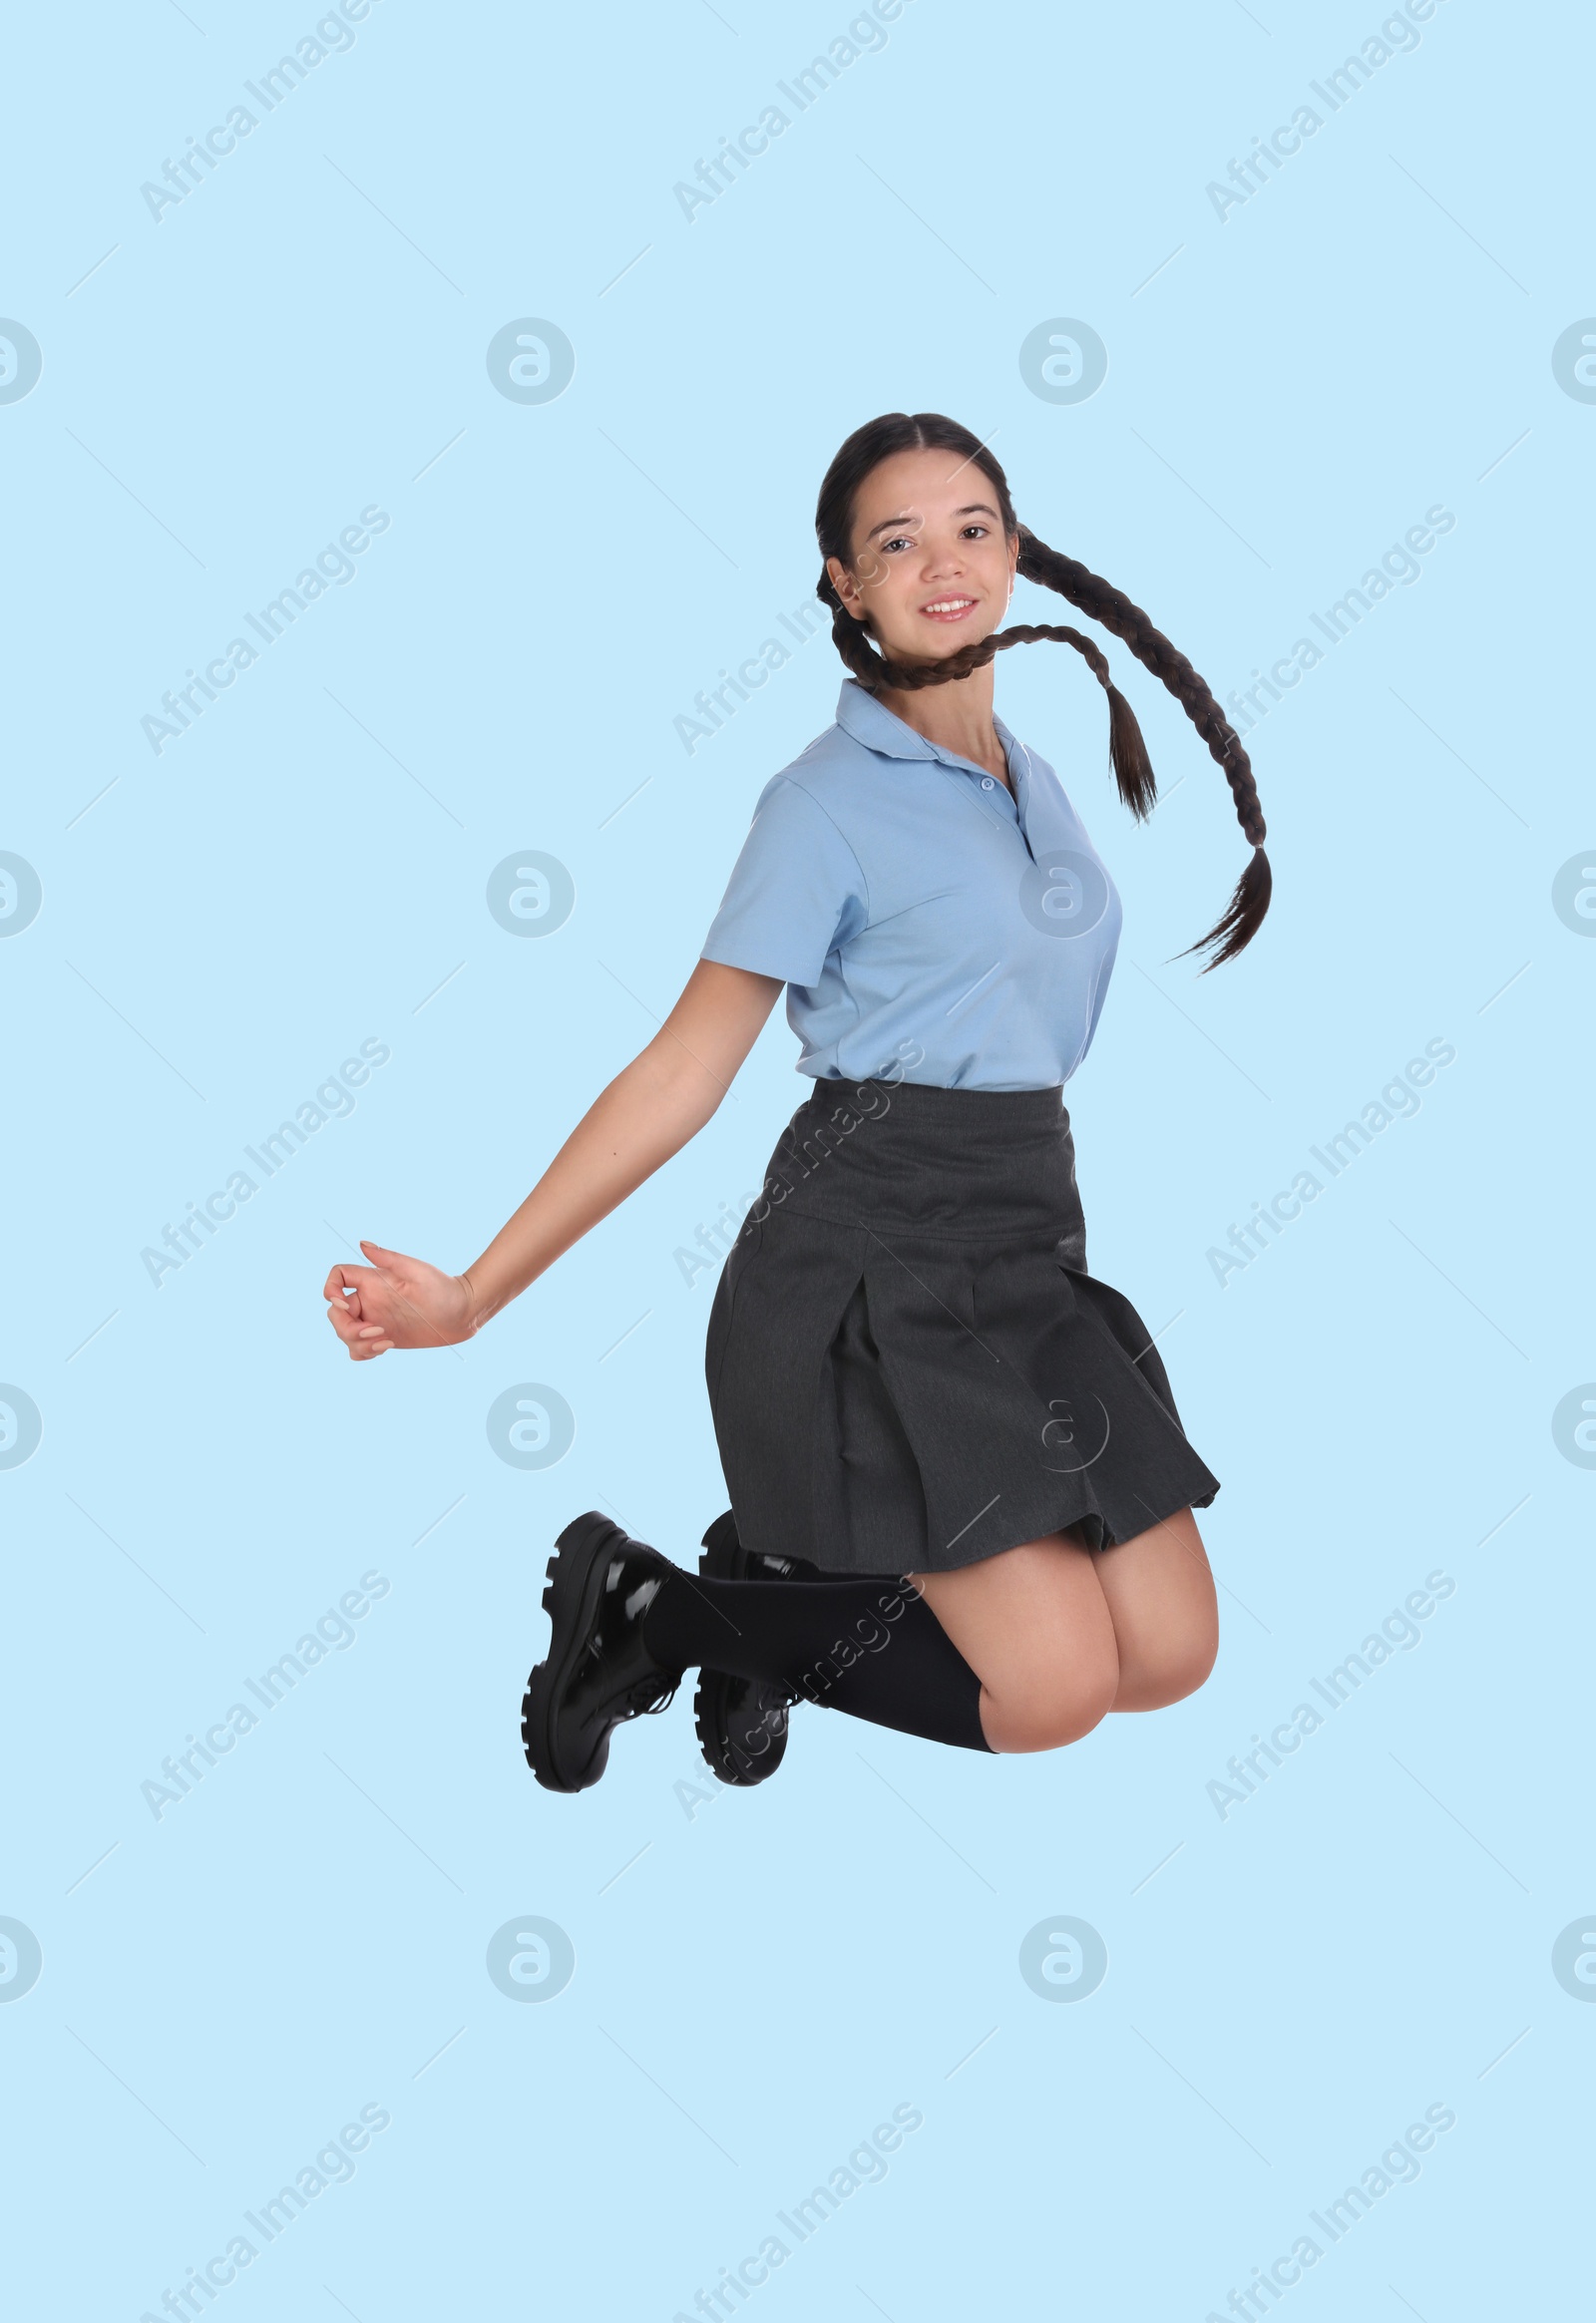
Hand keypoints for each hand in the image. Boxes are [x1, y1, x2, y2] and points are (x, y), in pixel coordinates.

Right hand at [323, 1240, 477, 1359]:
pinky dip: (364, 1352)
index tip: (344, 1304)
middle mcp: (371, 1299)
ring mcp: (376, 1319)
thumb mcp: (416, 1271)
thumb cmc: (443, 1288)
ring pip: (345, 1334)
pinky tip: (386, 1346)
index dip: (330, 1290)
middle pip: (336, 1313)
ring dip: (358, 1342)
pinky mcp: (384, 1337)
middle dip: (347, 1327)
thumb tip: (361, 1243)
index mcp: (373, 1280)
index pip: (338, 1278)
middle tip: (376, 1331)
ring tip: (386, 1342)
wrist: (463, 1313)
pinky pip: (359, 1349)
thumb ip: (388, 1257)